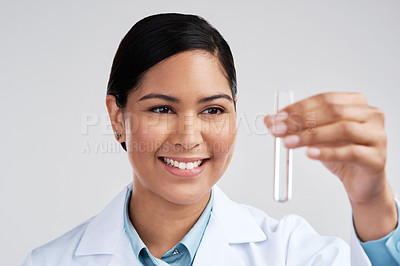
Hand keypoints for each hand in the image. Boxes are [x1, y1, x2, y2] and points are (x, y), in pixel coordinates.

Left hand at [264, 92, 396, 240]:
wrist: (362, 181)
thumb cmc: (341, 154)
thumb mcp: (316, 137)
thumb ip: (295, 127)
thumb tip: (269, 121)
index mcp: (356, 103)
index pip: (324, 99)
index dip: (298, 108)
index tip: (277, 117)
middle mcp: (370, 115)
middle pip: (333, 112)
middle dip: (301, 120)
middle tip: (278, 130)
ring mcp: (376, 135)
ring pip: (342, 129)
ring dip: (310, 136)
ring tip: (288, 143)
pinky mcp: (376, 158)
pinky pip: (350, 152)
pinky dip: (327, 153)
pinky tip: (310, 154)